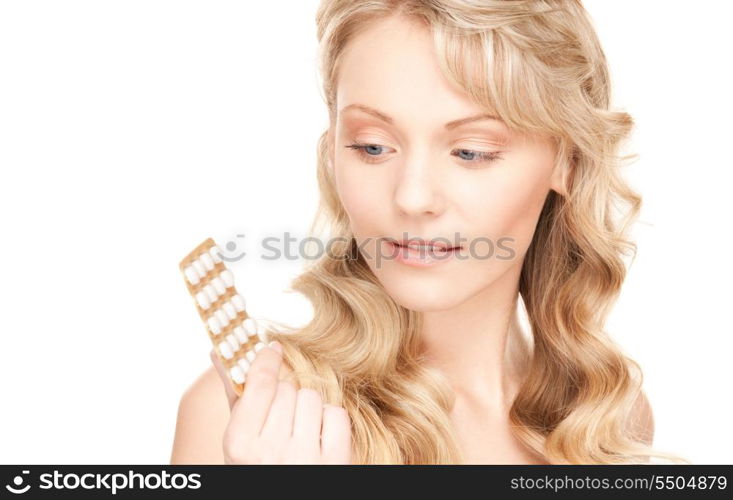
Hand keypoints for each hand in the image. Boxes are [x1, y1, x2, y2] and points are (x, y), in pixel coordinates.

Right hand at [210, 342, 352, 463]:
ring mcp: (306, 458)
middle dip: (284, 396)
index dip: (267, 361)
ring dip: (306, 408)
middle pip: (286, 389)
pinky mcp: (335, 462)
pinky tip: (318, 437)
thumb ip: (234, 395)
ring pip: (311, 397)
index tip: (272, 349)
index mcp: (241, 445)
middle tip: (280, 418)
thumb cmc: (258, 466)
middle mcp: (272, 452)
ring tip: (298, 430)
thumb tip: (220, 352)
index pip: (260, 384)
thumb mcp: (239, 440)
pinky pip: (336, 415)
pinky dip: (329, 422)